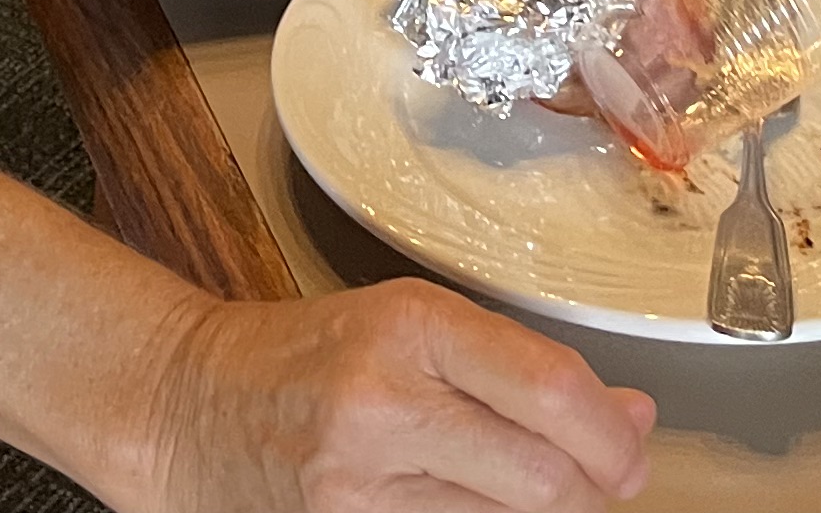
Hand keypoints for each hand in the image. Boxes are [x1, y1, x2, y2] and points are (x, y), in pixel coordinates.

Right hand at [127, 283, 652, 512]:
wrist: (189, 403)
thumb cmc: (309, 355)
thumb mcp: (413, 326)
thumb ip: (520, 367)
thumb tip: (631, 415)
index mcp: (411, 327)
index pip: (550, 390)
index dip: (613, 437)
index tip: (630, 451)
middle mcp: (385, 404)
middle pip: (542, 479)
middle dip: (591, 489)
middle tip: (601, 480)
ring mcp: (359, 485)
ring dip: (536, 512)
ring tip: (523, 486)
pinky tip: (471, 504)